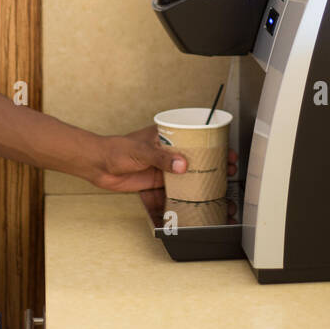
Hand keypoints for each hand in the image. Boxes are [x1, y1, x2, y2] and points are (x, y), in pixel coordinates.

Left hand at [84, 124, 238, 193]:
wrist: (99, 166)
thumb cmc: (117, 149)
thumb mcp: (141, 150)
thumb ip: (162, 158)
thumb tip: (182, 165)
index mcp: (166, 135)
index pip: (194, 135)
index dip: (212, 141)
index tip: (226, 148)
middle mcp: (168, 150)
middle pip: (196, 154)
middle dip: (214, 160)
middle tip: (230, 167)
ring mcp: (165, 166)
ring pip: (190, 170)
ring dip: (205, 175)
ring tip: (222, 180)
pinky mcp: (159, 181)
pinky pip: (179, 185)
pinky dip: (190, 189)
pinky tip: (202, 193)